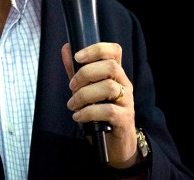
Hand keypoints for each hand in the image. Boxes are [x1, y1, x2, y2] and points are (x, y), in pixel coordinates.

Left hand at [61, 42, 139, 169]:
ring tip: (72, 104)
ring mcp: (127, 101)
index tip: (77, 56)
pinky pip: (108, 110)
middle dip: (85, 74)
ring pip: (108, 87)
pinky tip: (78, 117)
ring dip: (84, 95)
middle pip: (110, 67)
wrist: (115, 145)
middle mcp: (124, 84)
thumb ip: (76, 71)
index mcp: (116, 74)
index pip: (114, 51)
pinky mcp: (124, 119)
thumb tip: (66, 48)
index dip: (96, 49)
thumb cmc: (100, 114)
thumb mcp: (87, 90)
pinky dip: (89, 112)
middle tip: (71, 86)